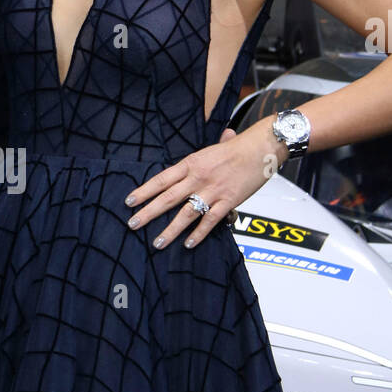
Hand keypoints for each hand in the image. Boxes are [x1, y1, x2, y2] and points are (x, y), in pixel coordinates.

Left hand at [124, 121, 282, 249]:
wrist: (261, 147)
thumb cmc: (237, 148)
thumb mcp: (209, 151)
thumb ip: (196, 162)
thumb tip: (184, 168)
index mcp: (190, 164)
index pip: (161, 180)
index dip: (144, 191)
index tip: (129, 202)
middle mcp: (198, 178)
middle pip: (167, 198)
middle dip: (148, 213)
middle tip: (132, 224)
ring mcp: (213, 191)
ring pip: (186, 213)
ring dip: (170, 229)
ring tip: (157, 242)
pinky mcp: (229, 201)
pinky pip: (210, 220)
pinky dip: (199, 233)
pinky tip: (188, 244)